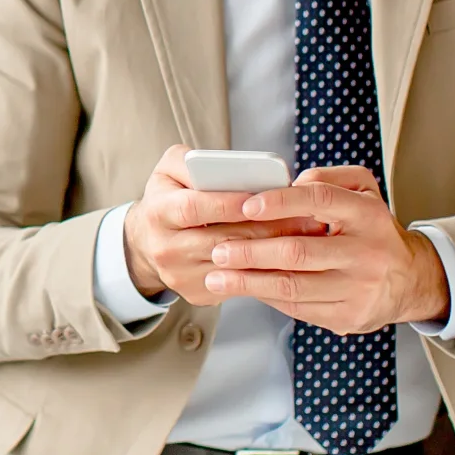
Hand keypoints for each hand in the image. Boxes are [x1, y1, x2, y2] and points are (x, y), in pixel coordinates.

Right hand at [124, 146, 328, 304]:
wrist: (149, 240)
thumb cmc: (169, 197)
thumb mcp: (169, 170)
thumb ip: (192, 160)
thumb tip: (227, 166)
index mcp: (157, 213)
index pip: (193, 208)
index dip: (227, 204)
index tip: (261, 198)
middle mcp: (165, 249)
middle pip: (221, 241)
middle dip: (265, 229)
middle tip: (304, 218)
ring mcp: (182, 276)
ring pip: (235, 266)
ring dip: (273, 253)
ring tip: (305, 237)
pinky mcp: (199, 294)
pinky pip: (240, 284)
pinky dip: (267, 272)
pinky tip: (290, 258)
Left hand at [198, 165, 450, 332]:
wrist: (410, 280)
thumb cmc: (373, 230)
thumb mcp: (365, 193)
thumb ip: (330, 179)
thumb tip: (290, 183)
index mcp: (367, 215)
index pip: (320, 200)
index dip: (280, 202)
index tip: (245, 205)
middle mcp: (366, 253)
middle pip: (297, 252)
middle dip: (250, 251)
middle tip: (218, 249)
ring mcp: (357, 289)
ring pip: (292, 286)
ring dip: (248, 281)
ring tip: (217, 275)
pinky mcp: (347, 317)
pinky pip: (298, 307)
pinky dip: (267, 297)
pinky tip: (245, 288)